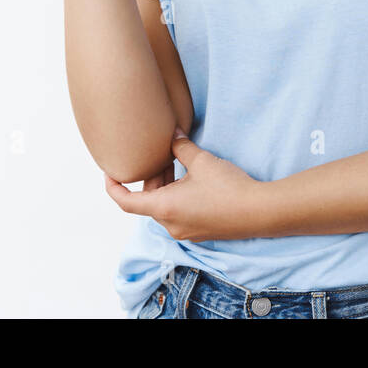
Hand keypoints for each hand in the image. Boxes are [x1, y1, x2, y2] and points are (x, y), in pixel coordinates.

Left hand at [104, 130, 266, 241]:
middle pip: (147, 202)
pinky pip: (178, 215)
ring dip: (165, 188)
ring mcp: (185, 232)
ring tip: (177, 165)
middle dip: (150, 178)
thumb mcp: (201, 161)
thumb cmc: (228, 187)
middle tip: (160, 156)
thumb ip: (182, 147)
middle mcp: (169, 224)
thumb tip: (172, 135)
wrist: (259, 211)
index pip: (126, 201)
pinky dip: (176, 198)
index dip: (113, 187)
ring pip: (163, 208)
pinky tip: (191, 182)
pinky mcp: (199, 233)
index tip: (109, 173)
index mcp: (163, 208)